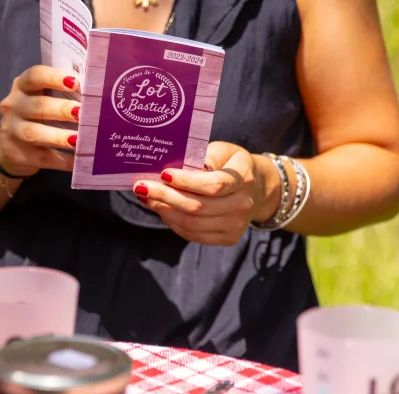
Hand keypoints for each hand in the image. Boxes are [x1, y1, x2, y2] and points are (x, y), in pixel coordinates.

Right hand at [0, 65, 81, 176]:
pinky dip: (63, 160)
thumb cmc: (36, 116)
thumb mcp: (41, 99)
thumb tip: (95, 97)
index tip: (74, 82)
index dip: (54, 77)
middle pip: (38, 105)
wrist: (10, 147)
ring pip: (35, 133)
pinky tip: (78, 161)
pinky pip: (43, 158)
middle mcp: (14, 106)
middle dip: (61, 109)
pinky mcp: (19, 154)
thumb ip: (61, 94)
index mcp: (23, 86)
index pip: (34, 76)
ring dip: (59, 136)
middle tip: (82, 112)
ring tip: (79, 139)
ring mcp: (14, 131)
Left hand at [133, 142, 278, 245]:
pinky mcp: (228, 238)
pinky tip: (161, 209)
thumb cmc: (231, 164)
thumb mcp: (222, 151)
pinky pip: (193, 234)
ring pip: (191, 224)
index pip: (213, 185)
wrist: (257, 189)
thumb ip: (202, 157)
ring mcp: (236, 225)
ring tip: (146, 197)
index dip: (186, 182)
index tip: (163, 173)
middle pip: (198, 207)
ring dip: (164, 210)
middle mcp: (243, 205)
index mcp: (244, 179)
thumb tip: (173, 168)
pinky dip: (172, 222)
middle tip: (141, 187)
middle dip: (164, 197)